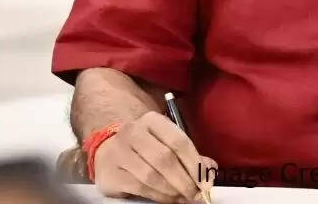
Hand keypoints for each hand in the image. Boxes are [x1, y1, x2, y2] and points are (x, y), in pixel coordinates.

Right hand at [93, 111, 215, 202]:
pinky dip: (157, 196)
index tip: (206, 183)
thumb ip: (188, 156)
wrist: (108, 152)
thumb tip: (209, 170)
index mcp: (152, 121)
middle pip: (165, 159)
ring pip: (151, 176)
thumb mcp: (166, 144)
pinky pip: (139, 187)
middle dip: (184, 181)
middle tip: (195, 194)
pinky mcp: (110, 172)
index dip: (195, 164)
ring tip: (182, 198)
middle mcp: (133, 131)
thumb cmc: (144, 149)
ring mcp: (119, 151)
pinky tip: (167, 198)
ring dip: (172, 191)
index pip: (178, 141)